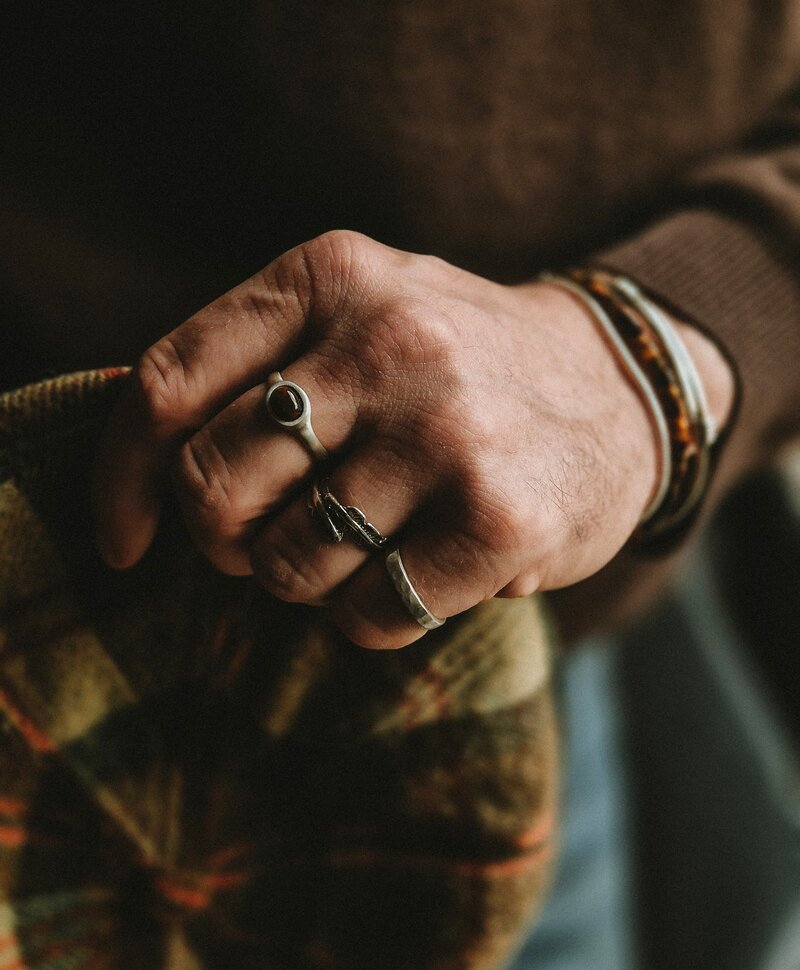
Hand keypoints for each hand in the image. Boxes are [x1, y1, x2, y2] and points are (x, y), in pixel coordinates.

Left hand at [93, 231, 678, 647]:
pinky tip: (414, 576)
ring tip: (362, 546)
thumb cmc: (459, 364)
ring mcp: (447, 430)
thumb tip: (143, 471)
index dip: (121, 480)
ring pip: (291, 564)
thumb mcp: (361, 312)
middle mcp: (388, 342)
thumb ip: (257, 363)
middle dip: (225, 541)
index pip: (166, 387)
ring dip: (308, 579)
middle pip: (215, 486)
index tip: (125, 540)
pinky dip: (372, 616)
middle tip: (267, 541)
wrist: (618, 387)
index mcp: (331, 276)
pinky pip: (370, 614)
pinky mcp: (500, 517)